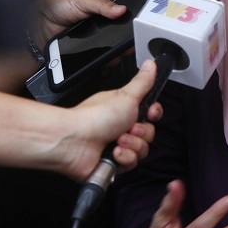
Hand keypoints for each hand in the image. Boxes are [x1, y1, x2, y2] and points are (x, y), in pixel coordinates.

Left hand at [29, 0, 126, 49]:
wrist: (37, 25)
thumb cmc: (55, 4)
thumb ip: (102, 4)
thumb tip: (121, 9)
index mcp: (103, 1)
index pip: (123, 8)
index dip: (129, 16)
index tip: (135, 24)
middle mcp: (102, 17)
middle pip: (122, 27)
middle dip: (125, 35)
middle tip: (128, 39)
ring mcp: (97, 32)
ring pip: (115, 41)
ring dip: (118, 46)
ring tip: (120, 50)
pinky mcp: (91, 45)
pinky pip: (103, 51)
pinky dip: (107, 55)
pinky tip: (109, 56)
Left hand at [59, 60, 161, 179]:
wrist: (74, 142)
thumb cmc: (94, 117)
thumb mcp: (126, 96)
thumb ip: (143, 82)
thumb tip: (151, 64)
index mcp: (123, 109)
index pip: (149, 113)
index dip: (153, 114)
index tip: (150, 112)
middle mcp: (120, 127)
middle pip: (148, 133)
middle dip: (141, 132)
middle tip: (129, 127)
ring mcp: (117, 145)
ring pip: (142, 150)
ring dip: (132, 145)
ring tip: (117, 140)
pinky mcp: (113, 163)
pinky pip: (131, 163)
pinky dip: (124, 158)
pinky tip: (113, 152)